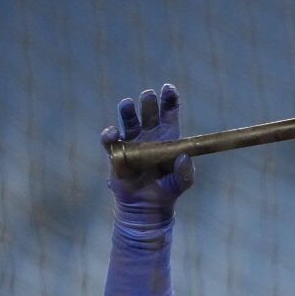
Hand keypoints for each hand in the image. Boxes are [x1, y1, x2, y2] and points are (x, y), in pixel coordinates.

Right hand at [100, 83, 194, 226]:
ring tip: (128, 104)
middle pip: (148, 112)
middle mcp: (149, 134)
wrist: (147, 206)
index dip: (169, 98)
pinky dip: (109, 134)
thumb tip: (184, 157)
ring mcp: (132, 141)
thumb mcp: (182, 182)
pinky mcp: (116, 152)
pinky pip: (109, 139)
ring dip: (128, 110)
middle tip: (148, 95)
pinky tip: (114, 133)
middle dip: (148, 101)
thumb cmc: (168, 190)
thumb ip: (185, 171)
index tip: (168, 88)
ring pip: (128, 120)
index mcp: (167, 136)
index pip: (168, 112)